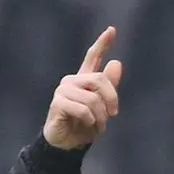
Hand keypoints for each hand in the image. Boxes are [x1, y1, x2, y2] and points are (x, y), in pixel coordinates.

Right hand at [43, 26, 122, 149]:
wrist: (67, 144)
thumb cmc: (83, 125)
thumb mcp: (101, 108)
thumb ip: (108, 87)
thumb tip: (116, 63)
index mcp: (83, 80)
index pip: (92, 57)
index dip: (102, 43)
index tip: (112, 29)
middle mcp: (71, 81)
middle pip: (99, 79)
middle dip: (111, 99)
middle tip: (113, 115)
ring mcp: (63, 91)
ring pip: (92, 98)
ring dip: (101, 116)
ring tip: (99, 126)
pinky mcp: (58, 103)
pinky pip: (83, 108)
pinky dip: (90, 120)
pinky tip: (88, 125)